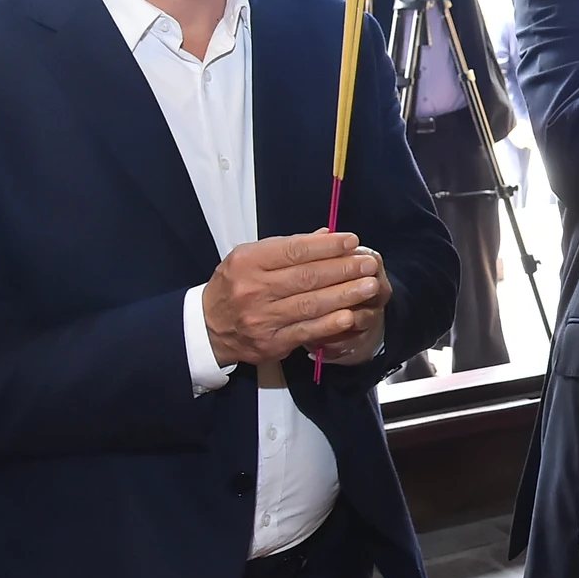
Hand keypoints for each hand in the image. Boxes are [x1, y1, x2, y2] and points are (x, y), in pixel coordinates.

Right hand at [203, 231, 386, 366]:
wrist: (208, 328)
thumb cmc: (236, 284)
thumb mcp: (251, 257)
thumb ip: (288, 247)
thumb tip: (328, 234)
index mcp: (248, 261)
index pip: (294, 251)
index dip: (327, 246)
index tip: (353, 241)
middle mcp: (254, 289)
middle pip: (307, 277)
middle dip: (343, 269)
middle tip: (369, 264)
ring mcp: (262, 318)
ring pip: (310, 304)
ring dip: (345, 295)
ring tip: (370, 286)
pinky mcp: (270, 342)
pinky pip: (306, 331)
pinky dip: (330, 324)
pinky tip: (350, 315)